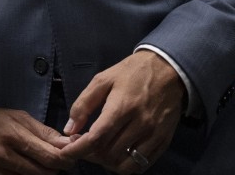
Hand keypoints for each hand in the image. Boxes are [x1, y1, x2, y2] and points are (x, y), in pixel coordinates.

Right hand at [0, 103, 73, 174]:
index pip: (49, 157)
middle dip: (55, 168)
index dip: (66, 159)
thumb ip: (43, 132)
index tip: (71, 156)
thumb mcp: (17, 117)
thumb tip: (68, 143)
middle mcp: (2, 156)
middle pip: (43, 173)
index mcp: (12, 136)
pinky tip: (24, 170)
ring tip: (39, 164)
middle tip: (55, 161)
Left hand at [61, 51, 184, 172]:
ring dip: (106, 163)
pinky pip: (142, 165)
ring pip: (125, 164)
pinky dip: (125, 165)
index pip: (97, 137)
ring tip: (98, 151)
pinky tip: (117, 154)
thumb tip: (70, 130)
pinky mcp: (164, 141)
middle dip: (89, 154)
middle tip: (82, 145)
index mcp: (122, 106)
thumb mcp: (103, 80)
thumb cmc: (132, 72)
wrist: (168, 69)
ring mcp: (154, 135)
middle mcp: (140, 124)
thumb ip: (83, 104)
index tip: (66, 152)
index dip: (78, 149)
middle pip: (109, 153)